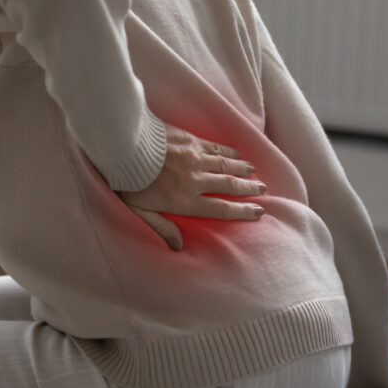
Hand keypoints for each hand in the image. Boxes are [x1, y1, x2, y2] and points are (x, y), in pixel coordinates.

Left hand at [118, 122, 266, 250]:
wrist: (124, 146)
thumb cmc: (127, 182)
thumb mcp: (139, 211)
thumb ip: (161, 228)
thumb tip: (178, 246)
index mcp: (184, 201)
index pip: (220, 209)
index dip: (242, 211)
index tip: (258, 212)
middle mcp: (195, 180)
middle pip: (229, 186)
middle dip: (249, 189)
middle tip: (263, 190)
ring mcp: (195, 158)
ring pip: (226, 165)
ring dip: (243, 170)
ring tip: (255, 173)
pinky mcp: (191, 141)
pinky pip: (216, 148)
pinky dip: (230, 152)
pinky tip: (238, 154)